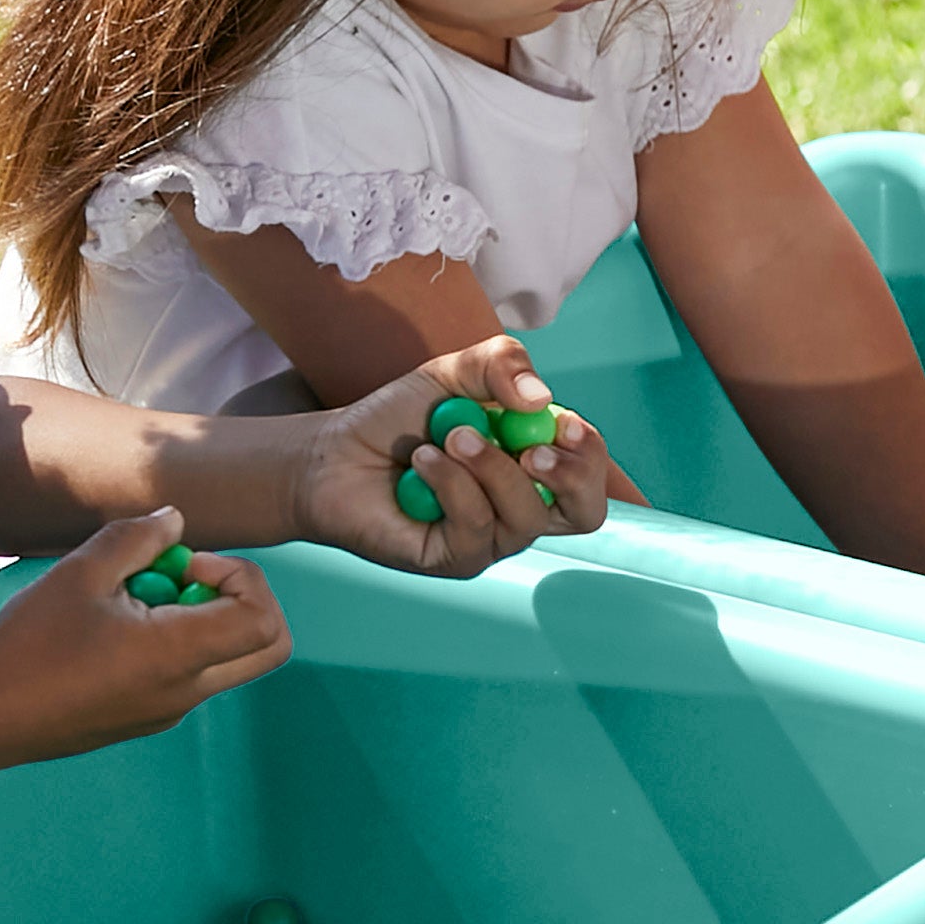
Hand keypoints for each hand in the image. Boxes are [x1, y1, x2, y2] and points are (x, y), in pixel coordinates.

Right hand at [0, 511, 295, 756]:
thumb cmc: (28, 644)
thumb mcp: (81, 572)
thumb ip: (137, 538)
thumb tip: (175, 522)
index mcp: (178, 656)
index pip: (264, 619)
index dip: (242, 577)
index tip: (187, 566)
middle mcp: (187, 691)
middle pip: (266, 646)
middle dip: (241, 598)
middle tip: (182, 579)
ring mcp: (170, 710)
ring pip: (227, 658)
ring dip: (201, 617)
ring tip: (133, 598)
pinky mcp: (148, 717)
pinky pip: (191, 674)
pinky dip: (176, 640)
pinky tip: (114, 626)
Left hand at [276, 340, 615, 570]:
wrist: (334, 454)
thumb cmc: (397, 420)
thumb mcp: (453, 374)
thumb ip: (501, 364)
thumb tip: (542, 399)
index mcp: (534, 464)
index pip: (591, 471)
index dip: (589, 452)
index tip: (563, 423)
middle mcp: (521, 507)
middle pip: (586, 514)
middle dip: (570, 476)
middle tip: (531, 447)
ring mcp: (490, 539)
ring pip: (524, 517)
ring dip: (489, 466)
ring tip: (449, 435)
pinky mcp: (454, 559)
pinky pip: (475, 527)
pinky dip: (451, 483)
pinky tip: (422, 461)